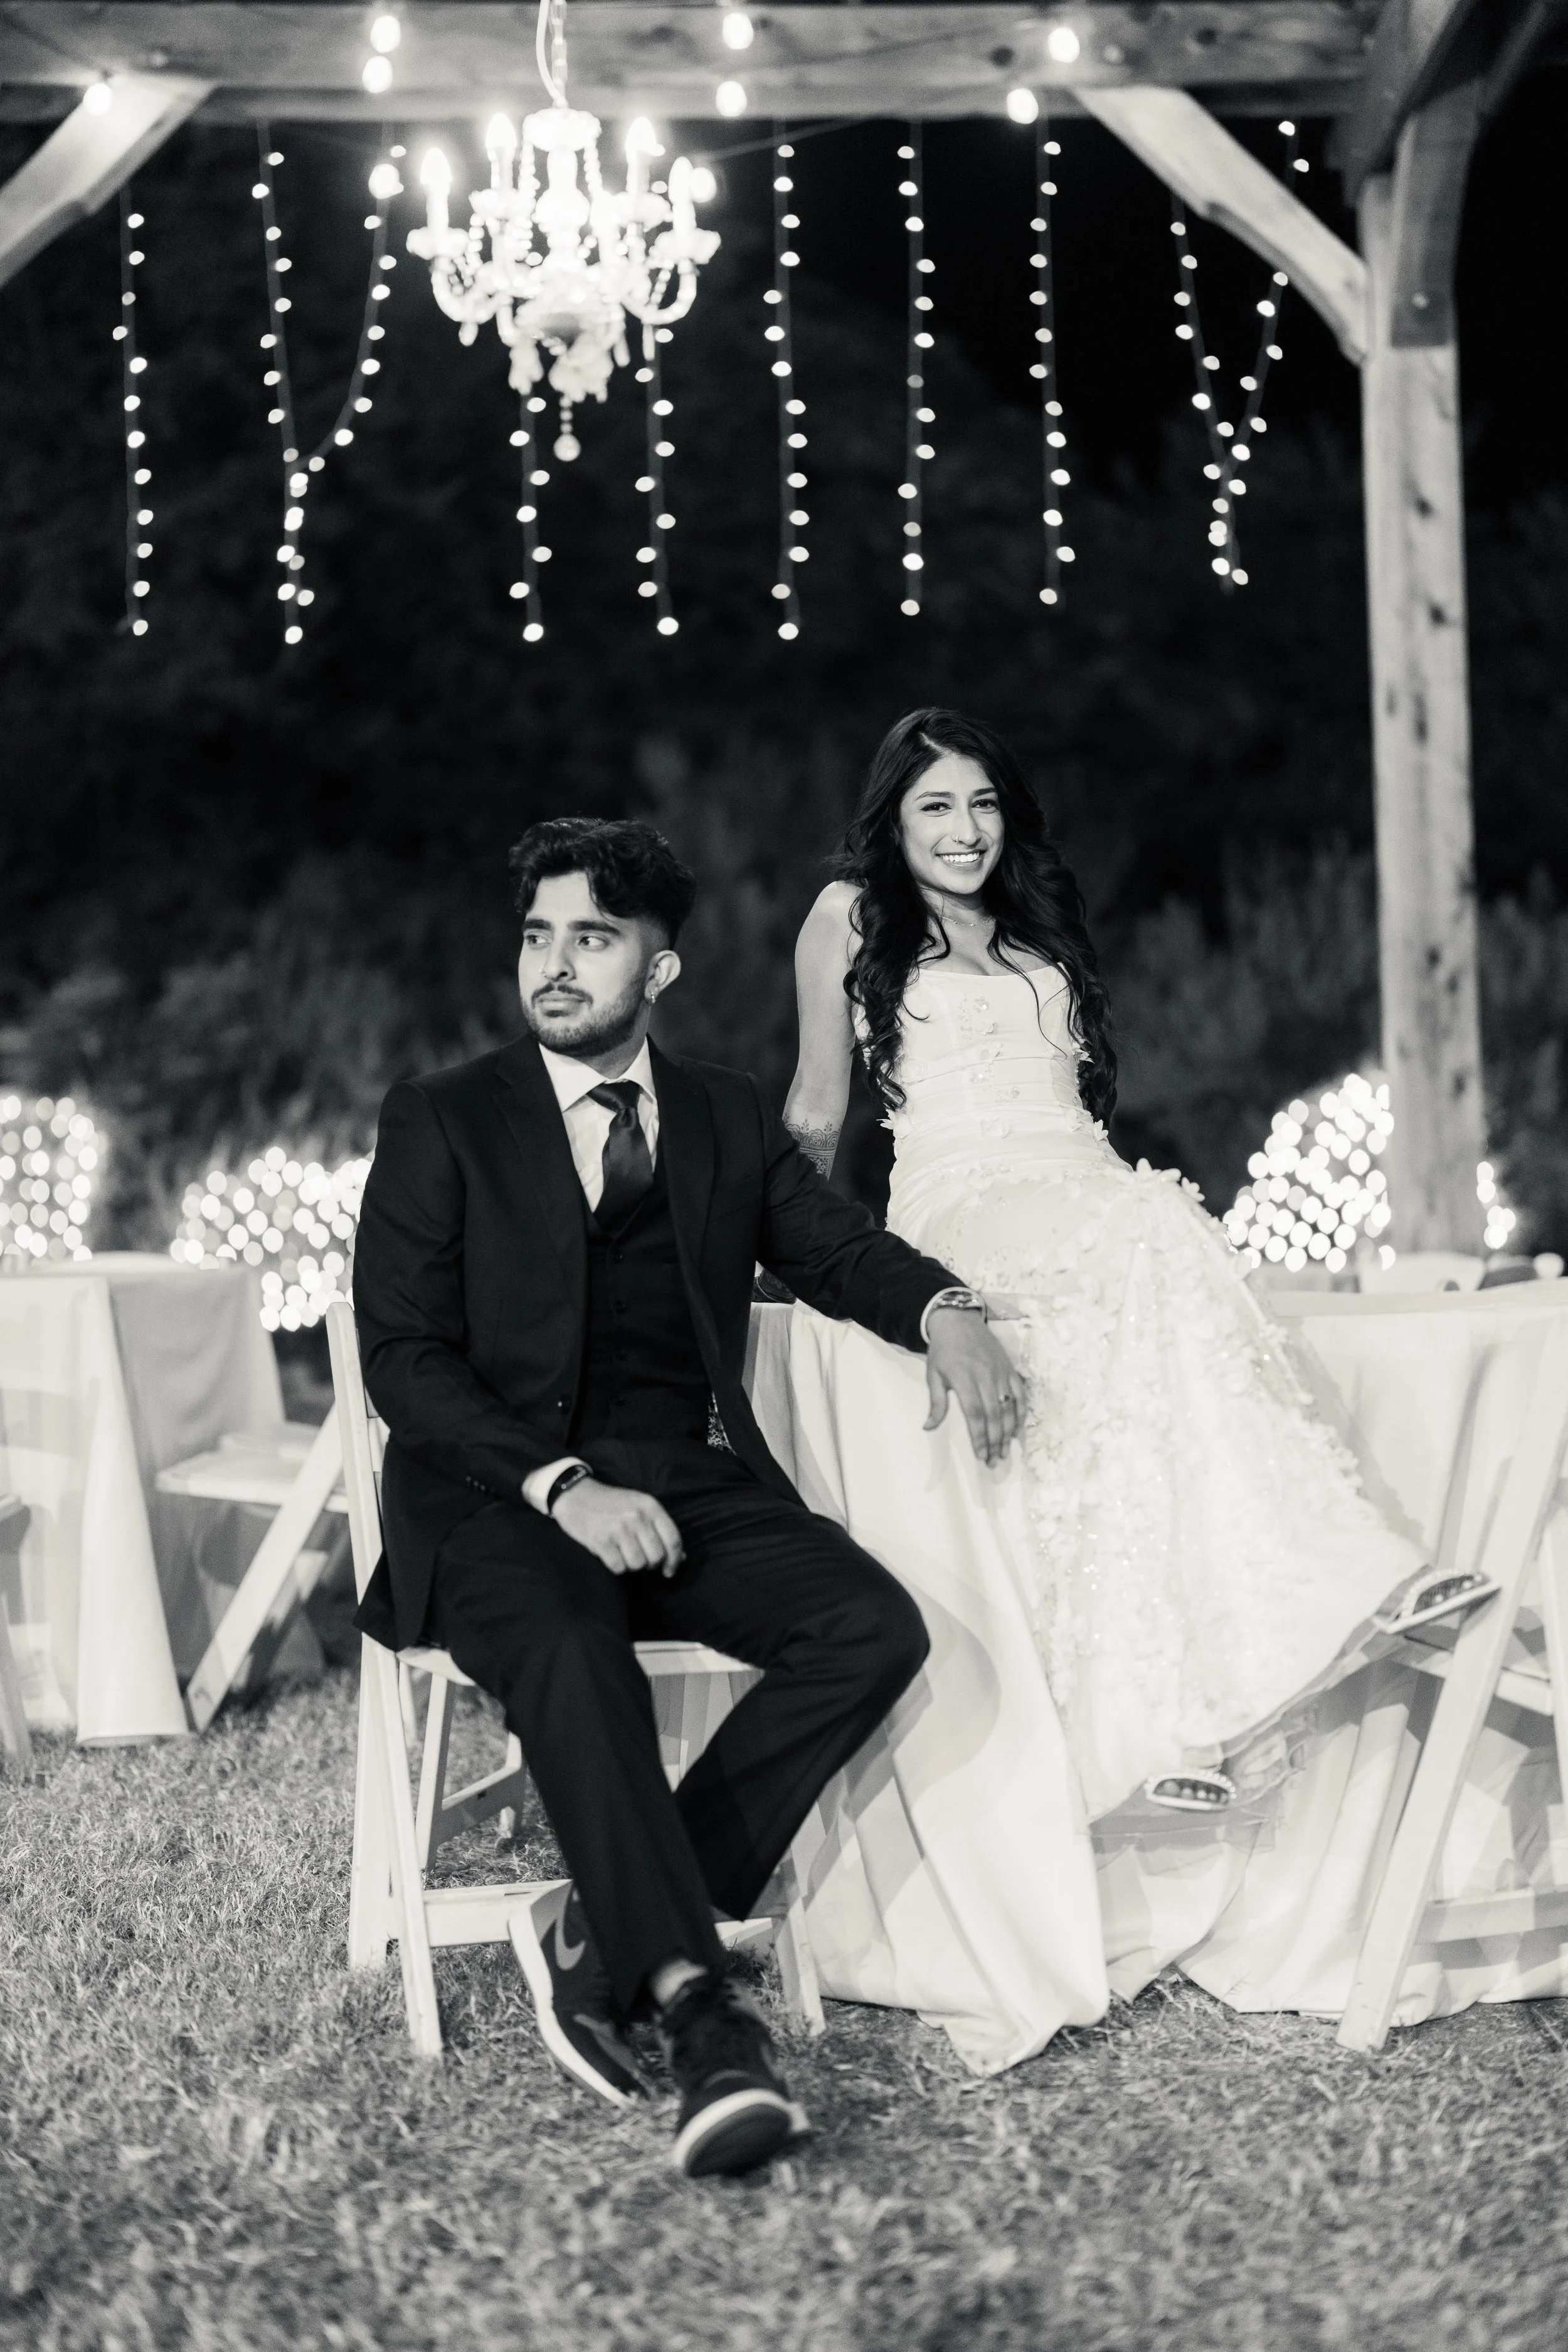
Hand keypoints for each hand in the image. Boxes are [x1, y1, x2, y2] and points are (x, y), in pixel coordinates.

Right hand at [551, 1477, 685, 1576]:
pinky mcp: (600, 1540)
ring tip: (622, 1553)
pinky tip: (610, 1554)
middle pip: (656, 1556)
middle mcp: (637, 1516)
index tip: (669, 1570)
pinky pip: (618, 1567)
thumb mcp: (639, 1506)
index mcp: (650, 1506)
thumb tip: (680, 1557)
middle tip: (639, 1557)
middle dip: (649, 1563)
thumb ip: (659, 1528)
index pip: (673, 1540)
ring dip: (631, 1565)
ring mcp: (618, 1528)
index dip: (674, 1560)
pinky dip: (616, 1566)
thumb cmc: (611, 1504)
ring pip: (638, 1564)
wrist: (576, 1495)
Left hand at [923, 1308, 1023, 1466]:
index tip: (981, 1455)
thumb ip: (936, 1403)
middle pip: (994, 1415)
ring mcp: (1000, 1373)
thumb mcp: (933, 1375)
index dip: (980, 1436)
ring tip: (1005, 1452)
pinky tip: (1017, 1430)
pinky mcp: (1010, 1369)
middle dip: (995, 1441)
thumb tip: (928, 1428)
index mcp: (964, 1378)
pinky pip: (1019, 1395)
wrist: (959, 1320)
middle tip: (994, 1461)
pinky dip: (1021, 1413)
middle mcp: (985, 1376)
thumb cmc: (943, 1350)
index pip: (975, 1413)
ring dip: (1008, 1433)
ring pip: (1009, 1408)